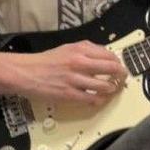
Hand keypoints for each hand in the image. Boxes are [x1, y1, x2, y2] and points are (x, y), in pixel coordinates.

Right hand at [11, 40, 127, 105]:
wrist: (26, 72)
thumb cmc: (46, 61)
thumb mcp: (68, 48)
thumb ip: (87, 50)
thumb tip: (105, 55)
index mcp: (81, 49)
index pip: (109, 55)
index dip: (118, 62)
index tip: (120, 66)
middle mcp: (80, 63)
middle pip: (111, 69)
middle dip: (121, 75)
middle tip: (122, 78)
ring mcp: (75, 79)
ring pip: (104, 86)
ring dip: (112, 89)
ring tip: (112, 89)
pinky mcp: (69, 94)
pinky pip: (92, 99)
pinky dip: (100, 100)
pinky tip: (100, 99)